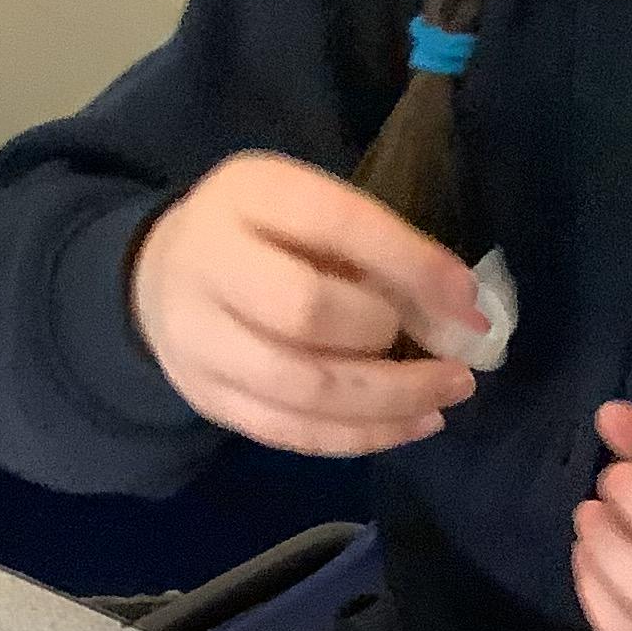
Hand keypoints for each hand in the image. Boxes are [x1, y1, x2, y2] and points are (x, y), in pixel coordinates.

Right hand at [132, 153, 486, 457]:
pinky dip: (362, 435)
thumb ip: (380, 252)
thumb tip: (463, 313)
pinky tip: (412, 424)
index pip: (336, 223)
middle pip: (305, 313)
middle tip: (447, 353)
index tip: (468, 301)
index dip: (411, 264)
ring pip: (302, 388)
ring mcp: (199, 340)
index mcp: (248, 195)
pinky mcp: (207, 397)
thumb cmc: (268, 238)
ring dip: (390, 401)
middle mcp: (209, 264)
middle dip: (387, 337)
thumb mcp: (315, 212)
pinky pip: (291, 432)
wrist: (162, 275)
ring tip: (448, 393)